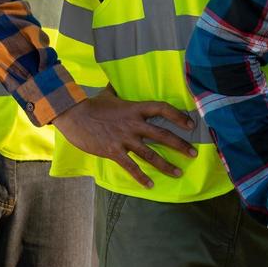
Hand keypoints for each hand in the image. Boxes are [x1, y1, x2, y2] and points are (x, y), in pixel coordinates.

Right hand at [52, 86, 196, 188]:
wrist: (73, 116)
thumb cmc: (91, 105)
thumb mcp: (108, 94)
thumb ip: (116, 90)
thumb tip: (114, 82)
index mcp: (135, 108)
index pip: (163, 109)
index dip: (179, 116)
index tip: (190, 124)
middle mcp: (134, 124)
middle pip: (163, 134)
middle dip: (180, 145)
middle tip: (194, 154)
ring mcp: (124, 139)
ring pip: (150, 154)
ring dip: (165, 165)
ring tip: (178, 173)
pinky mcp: (113, 151)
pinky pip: (131, 166)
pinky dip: (141, 176)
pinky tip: (150, 184)